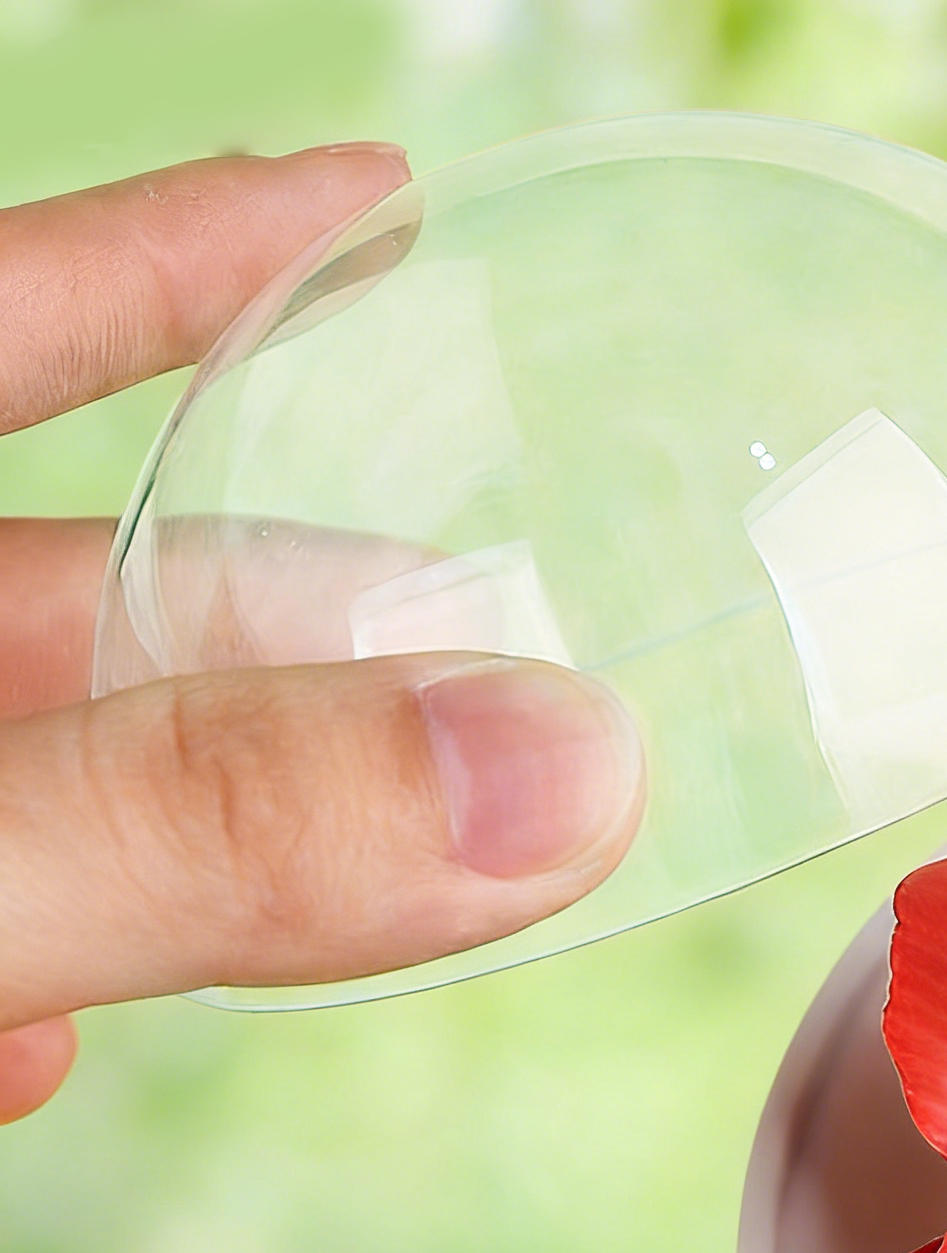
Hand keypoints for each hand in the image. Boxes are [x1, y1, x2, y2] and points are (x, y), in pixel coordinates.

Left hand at [0, 148, 645, 1113]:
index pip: (5, 313)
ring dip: (167, 836)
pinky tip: (52, 1037)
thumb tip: (569, 767)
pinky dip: (29, 958)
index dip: (194, 251)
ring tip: (325, 889)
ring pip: (27, 773)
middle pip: (54, 576)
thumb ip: (191, 822)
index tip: (381, 200)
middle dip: (268, 622)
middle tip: (472, 644)